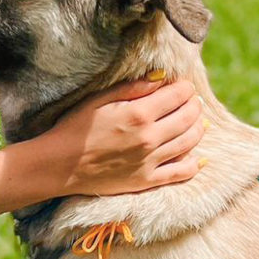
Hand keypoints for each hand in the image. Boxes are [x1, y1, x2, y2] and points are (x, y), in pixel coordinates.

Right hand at [31, 77, 204, 197]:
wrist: (59, 165)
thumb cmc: (75, 128)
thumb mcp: (99, 99)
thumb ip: (133, 88)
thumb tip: (162, 77)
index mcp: (139, 114)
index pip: (178, 95)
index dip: (185, 88)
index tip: (183, 85)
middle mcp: (149, 138)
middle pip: (189, 117)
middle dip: (194, 105)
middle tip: (192, 101)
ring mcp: (150, 161)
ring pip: (190, 142)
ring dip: (198, 128)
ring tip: (197, 122)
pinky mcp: (147, 181)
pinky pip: (181, 173)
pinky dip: (194, 164)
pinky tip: (198, 157)